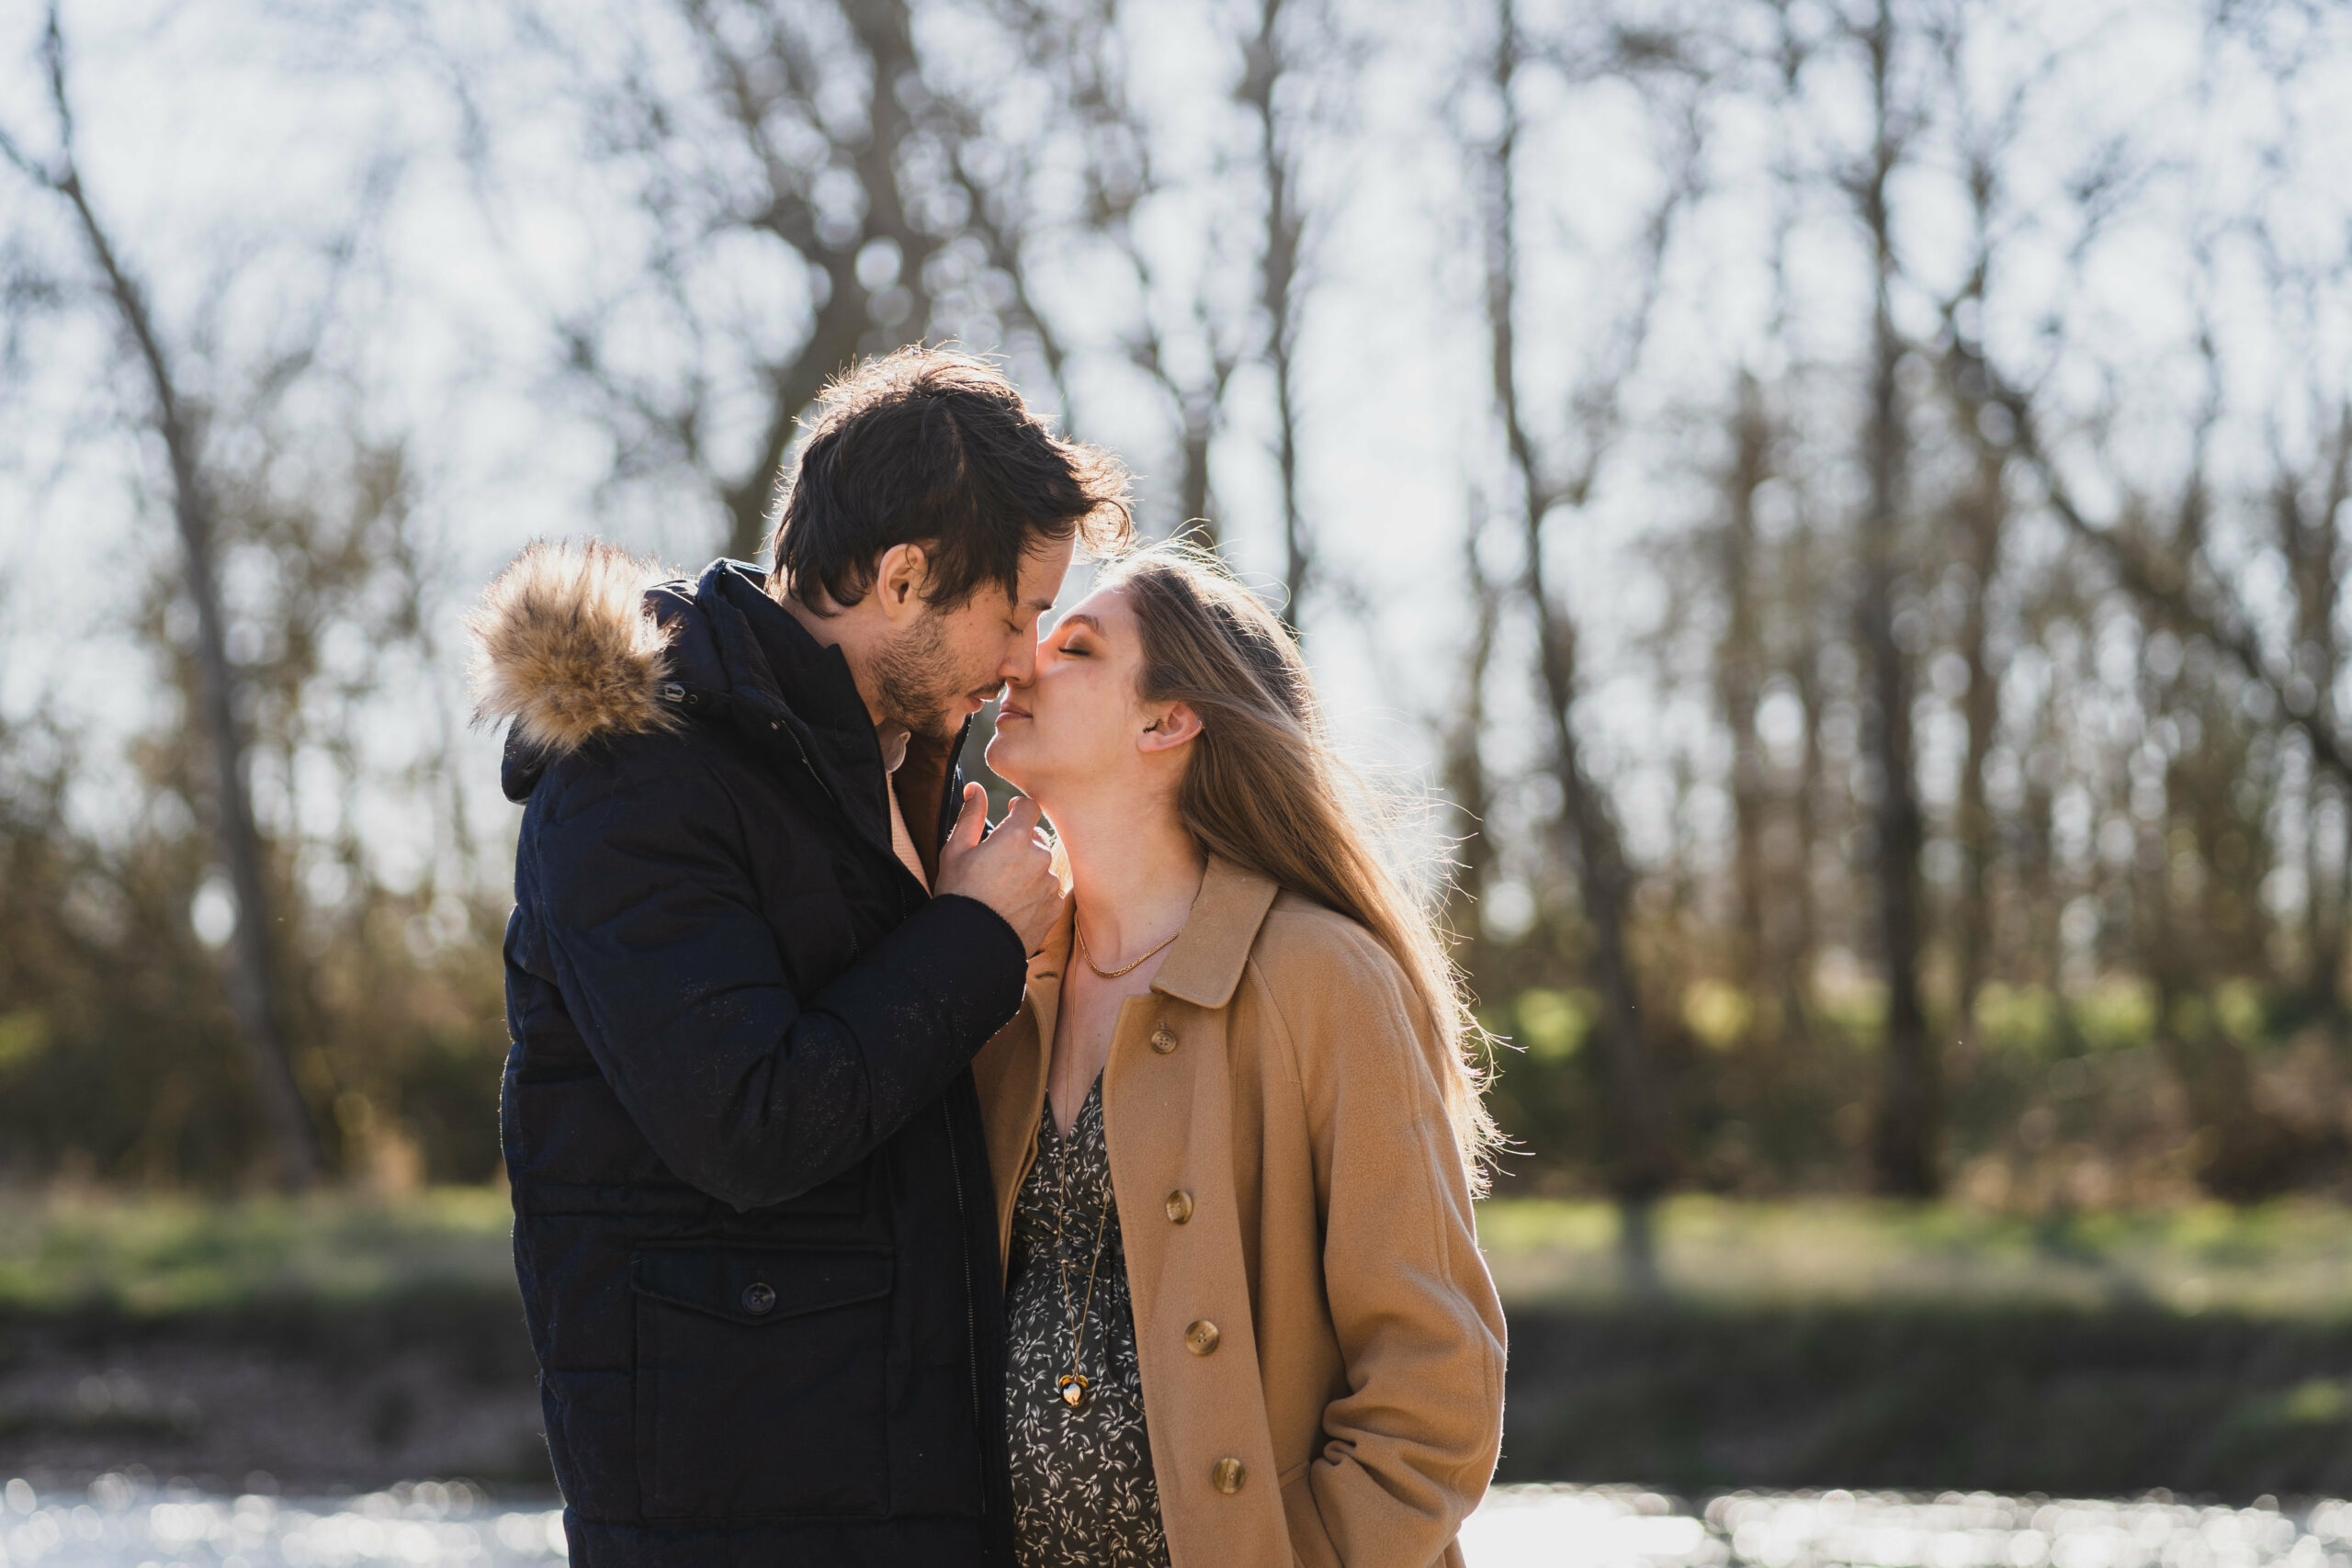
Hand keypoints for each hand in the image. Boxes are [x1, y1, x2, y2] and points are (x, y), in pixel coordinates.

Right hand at [935, 784, 1065, 954]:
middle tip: (999, 860)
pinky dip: (1036, 892)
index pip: (1030, 807)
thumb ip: (971, 815)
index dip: (1019, 808)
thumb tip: (976, 788)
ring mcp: (1050, 883)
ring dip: (1030, 868)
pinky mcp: (1055, 906)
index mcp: (1015, 837)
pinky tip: (1015, 903)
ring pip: (1044, 865)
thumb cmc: (958, 893)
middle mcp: (1040, 857)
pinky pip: (1049, 890)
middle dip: (1022, 842)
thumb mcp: (956, 850)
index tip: (1011, 812)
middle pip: (1037, 837)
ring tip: (1005, 887)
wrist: (971, 943)